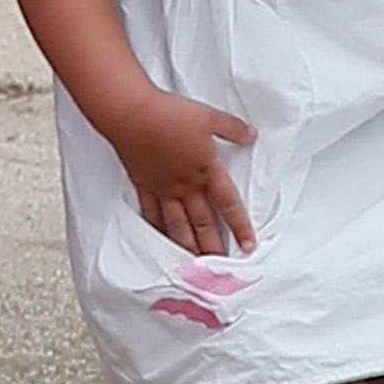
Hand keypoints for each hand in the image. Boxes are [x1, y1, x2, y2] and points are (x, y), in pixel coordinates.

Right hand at [112, 85, 259, 258]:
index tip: (248, 246)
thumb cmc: (169, 114)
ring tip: (194, 265)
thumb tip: (252, 136)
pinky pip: (152, 214)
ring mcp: (163, 189)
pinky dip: (158, 230)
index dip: (240, 226)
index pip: (229, 204)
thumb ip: (233, 129)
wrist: (132, 114)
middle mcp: (186, 186)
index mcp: (206, 170)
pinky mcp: (144, 185)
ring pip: (178, 225)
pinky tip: (161, 241)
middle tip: (221, 269)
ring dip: (188, 247)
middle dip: (214, 248)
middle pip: (204, 223)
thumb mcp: (209, 117)